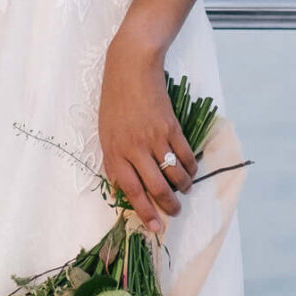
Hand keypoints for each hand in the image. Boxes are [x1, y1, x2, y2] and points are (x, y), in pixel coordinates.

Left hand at [97, 36, 195, 225]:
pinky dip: (190, 167)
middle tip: (175, 212)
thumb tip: (122, 189)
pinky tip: (190, 170)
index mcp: (115, 151)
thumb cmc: (114, 101)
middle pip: (157, 188)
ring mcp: (155, 137)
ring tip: (184, 191)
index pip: (132, 191)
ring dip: (183, 188)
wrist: (130, 68)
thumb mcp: (105, 133)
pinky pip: (186, 155)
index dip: (145, 212)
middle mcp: (135, 148)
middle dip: (169, 206)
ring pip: (175, 174)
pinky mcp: (172, 127)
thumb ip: (114, 161)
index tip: (156, 227)